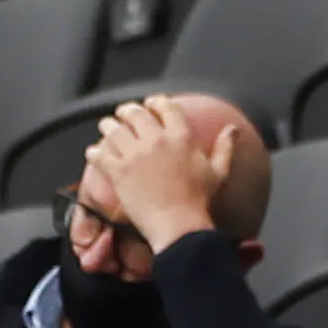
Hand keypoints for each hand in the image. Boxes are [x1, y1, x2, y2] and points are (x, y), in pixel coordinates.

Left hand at [86, 96, 235, 253]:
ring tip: (107, 129)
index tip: (151, 105)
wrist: (179, 226)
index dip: (155, 102)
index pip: (165, 107)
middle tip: (123, 114)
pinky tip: (94, 152)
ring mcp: (134, 155)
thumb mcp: (219, 172)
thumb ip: (225, 147)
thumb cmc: (200, 202)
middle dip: (127, 111)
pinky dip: (95, 151)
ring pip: (113, 129)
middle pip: (134, 113)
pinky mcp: (118, 172)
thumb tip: (232, 129)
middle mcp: (156, 140)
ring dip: (108, 127)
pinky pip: (100, 153)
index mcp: (181, 137)